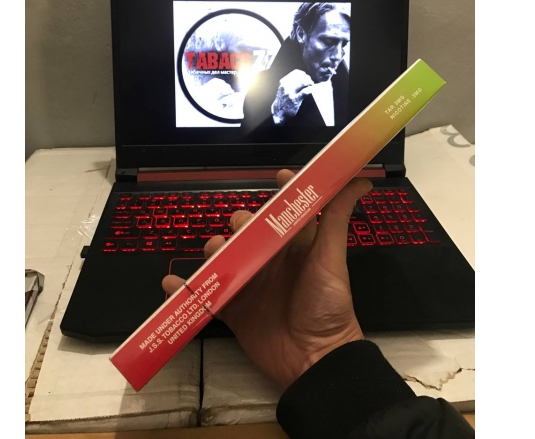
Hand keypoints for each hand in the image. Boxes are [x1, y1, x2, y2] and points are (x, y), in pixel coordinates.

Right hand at [161, 169, 370, 388]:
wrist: (314, 359)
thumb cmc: (328, 306)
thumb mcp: (332, 258)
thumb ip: (338, 218)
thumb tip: (362, 180)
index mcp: (295, 246)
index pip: (285, 211)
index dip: (282, 191)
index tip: (278, 175)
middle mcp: (270, 261)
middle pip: (245, 231)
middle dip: (238, 224)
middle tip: (240, 231)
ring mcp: (249, 285)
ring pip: (221, 257)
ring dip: (212, 251)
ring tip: (214, 257)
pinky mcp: (232, 310)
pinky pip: (203, 296)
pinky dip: (184, 289)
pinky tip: (173, 284)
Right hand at [271, 70, 314, 124]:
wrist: (278, 112)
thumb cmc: (283, 99)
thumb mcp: (283, 88)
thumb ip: (290, 82)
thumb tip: (302, 76)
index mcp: (284, 81)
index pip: (296, 72)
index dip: (303, 74)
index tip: (306, 77)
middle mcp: (286, 86)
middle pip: (301, 76)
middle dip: (308, 78)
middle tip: (311, 82)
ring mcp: (290, 93)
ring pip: (303, 82)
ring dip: (309, 82)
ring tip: (311, 85)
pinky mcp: (295, 100)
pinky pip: (304, 92)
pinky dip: (310, 89)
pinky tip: (312, 89)